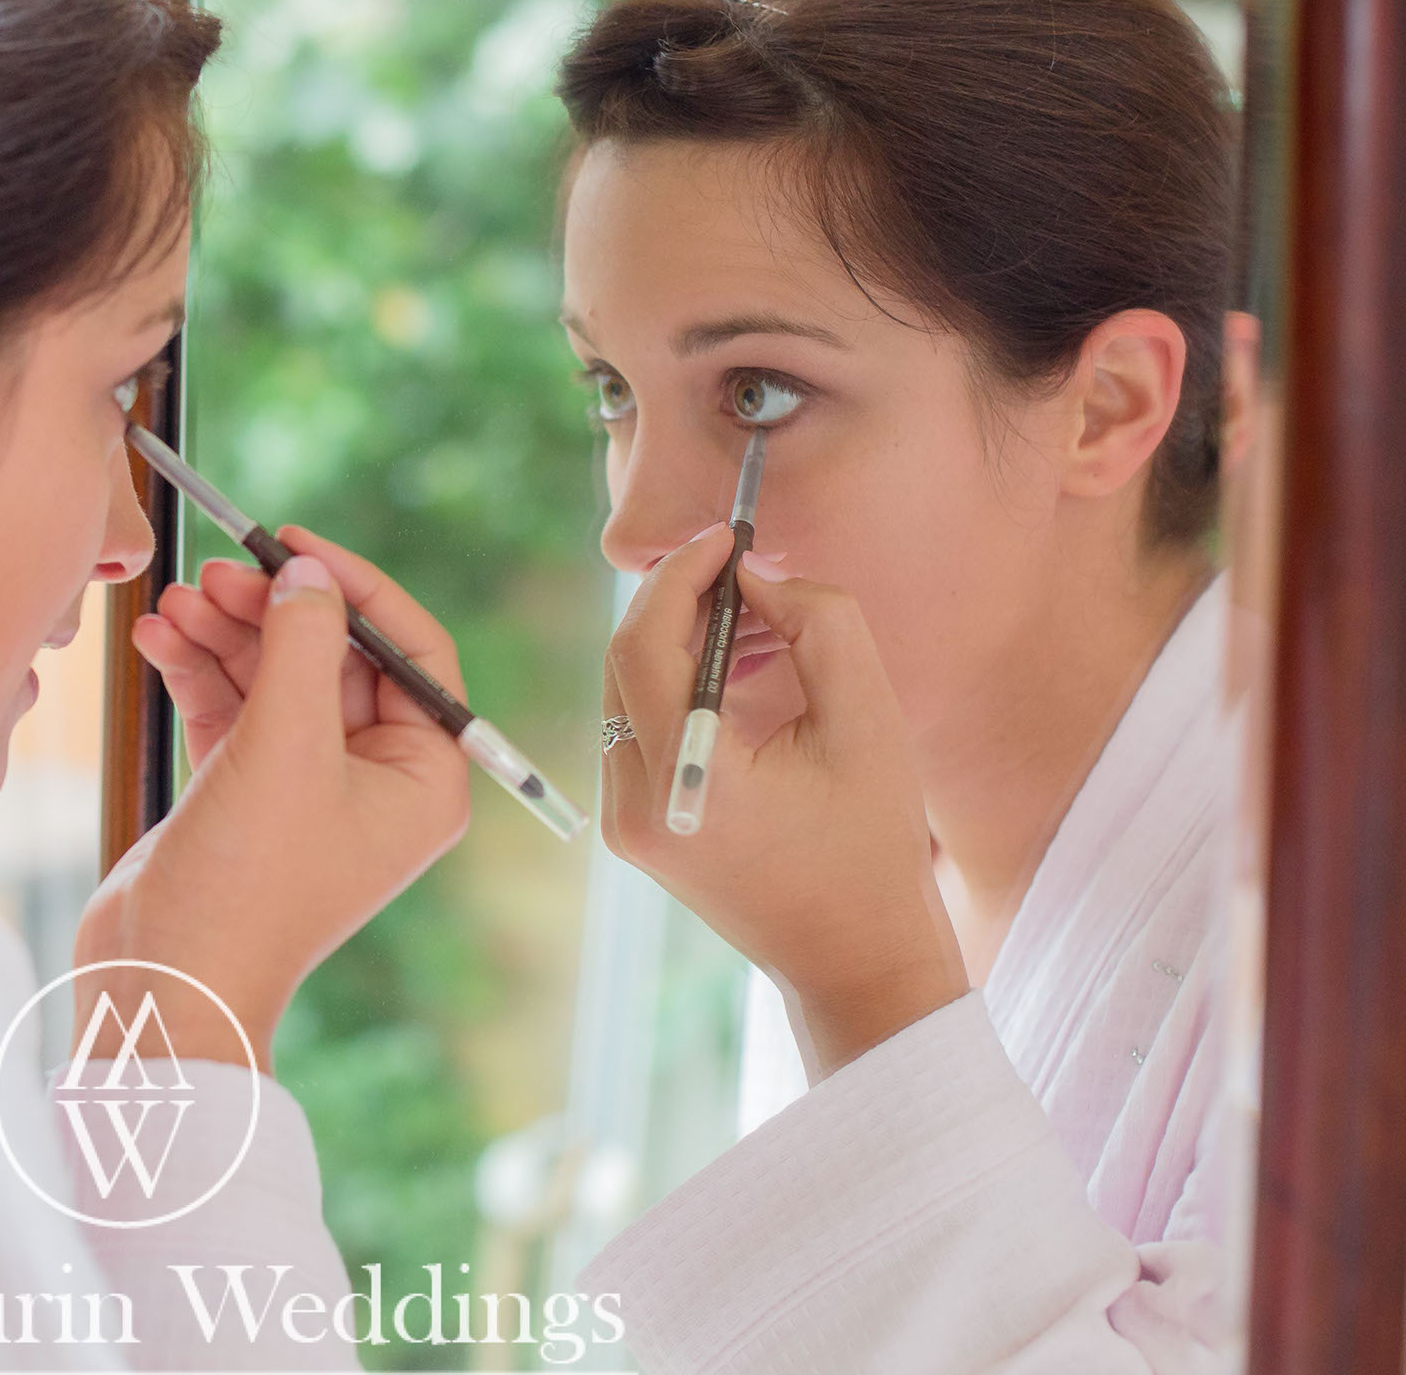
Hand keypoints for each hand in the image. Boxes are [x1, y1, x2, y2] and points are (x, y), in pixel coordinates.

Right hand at [71, 527, 471, 1071]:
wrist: (164, 980)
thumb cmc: (246, 882)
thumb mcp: (287, 745)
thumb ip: (304, 645)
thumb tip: (308, 574)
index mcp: (422, 779)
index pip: (412, 652)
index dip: (356, 588)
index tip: (295, 544)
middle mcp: (374, 781)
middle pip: (334, 657)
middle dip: (273, 610)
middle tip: (218, 574)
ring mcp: (306, 787)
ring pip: (273, 677)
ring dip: (224, 635)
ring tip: (174, 604)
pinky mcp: (244, 794)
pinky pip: (231, 709)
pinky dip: (197, 671)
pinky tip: (158, 638)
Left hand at [602, 525, 968, 1078]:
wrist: (855, 960)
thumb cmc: (874, 844)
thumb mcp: (869, 720)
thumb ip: (817, 624)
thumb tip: (754, 573)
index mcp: (688, 781)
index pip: (644, 645)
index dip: (678, 577)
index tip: (725, 538)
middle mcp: (637, 804)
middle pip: (624, 663)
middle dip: (679, 601)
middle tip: (744, 568)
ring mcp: (626, 822)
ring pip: (627, 692)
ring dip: (683, 641)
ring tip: (765, 619)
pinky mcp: (636, 828)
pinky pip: (640, 730)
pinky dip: (682, 686)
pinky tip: (747, 668)